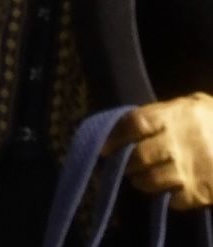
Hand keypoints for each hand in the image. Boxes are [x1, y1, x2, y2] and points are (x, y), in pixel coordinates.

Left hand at [110, 93, 212, 210]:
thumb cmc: (210, 120)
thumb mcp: (188, 105)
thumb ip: (158, 114)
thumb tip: (123, 126)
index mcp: (175, 115)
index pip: (135, 124)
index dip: (115, 136)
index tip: (105, 147)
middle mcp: (182, 141)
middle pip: (140, 155)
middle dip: (126, 162)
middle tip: (125, 164)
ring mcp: (194, 168)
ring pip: (152, 180)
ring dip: (142, 181)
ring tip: (142, 177)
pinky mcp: (204, 191)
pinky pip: (175, 200)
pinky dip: (169, 197)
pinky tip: (171, 189)